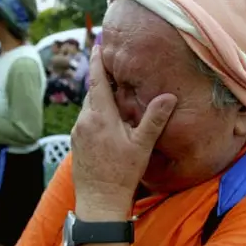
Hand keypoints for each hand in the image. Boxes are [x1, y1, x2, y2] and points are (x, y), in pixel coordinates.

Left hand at [71, 46, 176, 217]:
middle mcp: (84, 121)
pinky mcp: (76, 143)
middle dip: (103, 81)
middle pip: (93, 93)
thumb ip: (154, 118)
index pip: (98, 81)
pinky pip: (86, 121)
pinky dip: (96, 115)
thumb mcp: (142, 145)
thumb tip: (170, 96)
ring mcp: (78, 132)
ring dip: (100, 100)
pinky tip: (108, 123)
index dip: (98, 61)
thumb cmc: (122, 174)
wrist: (99, 201)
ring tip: (115, 97)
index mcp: (100, 116)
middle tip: (113, 69)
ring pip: (89, 107)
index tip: (97, 44)